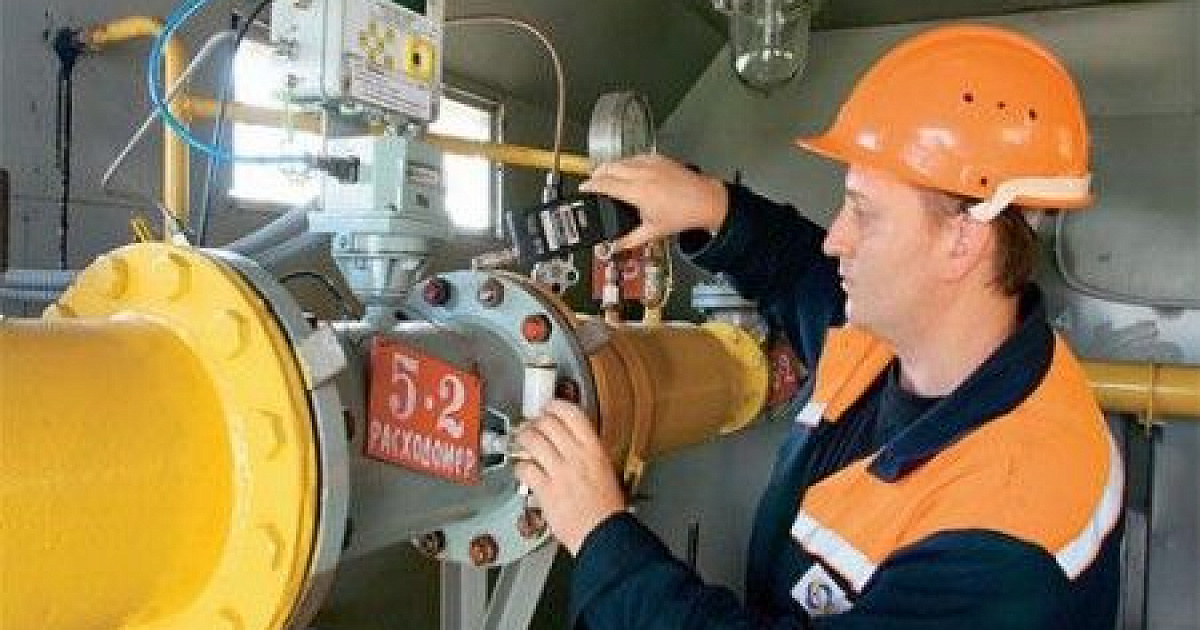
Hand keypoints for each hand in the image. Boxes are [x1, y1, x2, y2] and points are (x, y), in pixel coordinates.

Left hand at [513, 400, 625, 555]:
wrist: (603, 534)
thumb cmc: (606, 508)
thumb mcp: (605, 470)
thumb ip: (586, 453)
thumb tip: (569, 442)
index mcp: (594, 449)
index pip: (571, 414)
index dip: (555, 406)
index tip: (548, 408)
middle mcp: (576, 456)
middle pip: (547, 423)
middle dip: (534, 422)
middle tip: (530, 427)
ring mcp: (559, 472)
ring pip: (532, 440)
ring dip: (523, 439)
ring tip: (521, 443)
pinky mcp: (545, 490)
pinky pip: (524, 468)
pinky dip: (520, 467)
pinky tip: (524, 471)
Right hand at [580, 154, 727, 251]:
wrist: (706, 200)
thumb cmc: (682, 215)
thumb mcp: (653, 231)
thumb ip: (630, 240)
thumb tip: (615, 247)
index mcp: (637, 191)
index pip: (605, 183)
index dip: (590, 185)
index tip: (583, 188)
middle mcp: (642, 173)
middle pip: (609, 167)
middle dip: (597, 173)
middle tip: (593, 182)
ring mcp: (651, 163)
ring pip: (621, 160)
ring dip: (611, 167)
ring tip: (607, 177)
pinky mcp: (659, 158)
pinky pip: (635, 157)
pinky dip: (627, 163)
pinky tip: (627, 170)